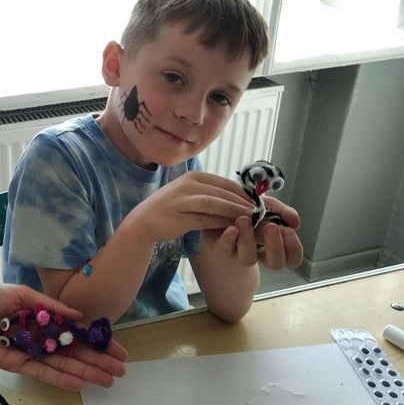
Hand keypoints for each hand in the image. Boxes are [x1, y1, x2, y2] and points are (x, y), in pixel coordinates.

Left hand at [0, 283, 127, 391]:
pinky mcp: (18, 364)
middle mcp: (41, 337)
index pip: (76, 332)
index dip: (96, 341)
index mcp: (44, 319)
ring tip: (108, 380)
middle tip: (120, 370)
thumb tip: (78, 315)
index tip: (117, 349)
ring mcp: (31, 352)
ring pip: (63, 364)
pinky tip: (80, 384)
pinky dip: (61, 378)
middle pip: (74, 351)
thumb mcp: (22, 294)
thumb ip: (49, 306)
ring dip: (85, 372)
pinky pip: (42, 372)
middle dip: (97, 360)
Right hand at [130, 171, 254, 241]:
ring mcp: (182, 201)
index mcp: (193, 177)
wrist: (144, 220)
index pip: (225, 182)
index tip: (258, 202)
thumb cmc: (170, 206)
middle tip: (259, 212)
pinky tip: (231, 227)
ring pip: (214, 204)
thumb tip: (238, 196)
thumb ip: (210, 192)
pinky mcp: (179, 218)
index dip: (244, 192)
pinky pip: (204, 219)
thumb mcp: (190, 193)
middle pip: (222, 192)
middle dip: (242, 202)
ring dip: (234, 210)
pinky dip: (220, 222)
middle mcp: (187, 185)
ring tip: (250, 219)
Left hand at [202, 197, 302, 269]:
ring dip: (249, 240)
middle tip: (271, 227)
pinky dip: (229, 239)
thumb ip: (283, 212)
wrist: (221, 210)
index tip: (288, 230)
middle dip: (275, 246)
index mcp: (275, 245)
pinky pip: (225, 248)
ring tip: (244, 220)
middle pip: (275, 264)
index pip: (292, 258)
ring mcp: (240, 252)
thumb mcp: (269, 206)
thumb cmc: (249, 210)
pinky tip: (231, 229)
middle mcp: (260, 254)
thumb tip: (295, 221)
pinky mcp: (221, 246)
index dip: (293, 248)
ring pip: (248, 260)